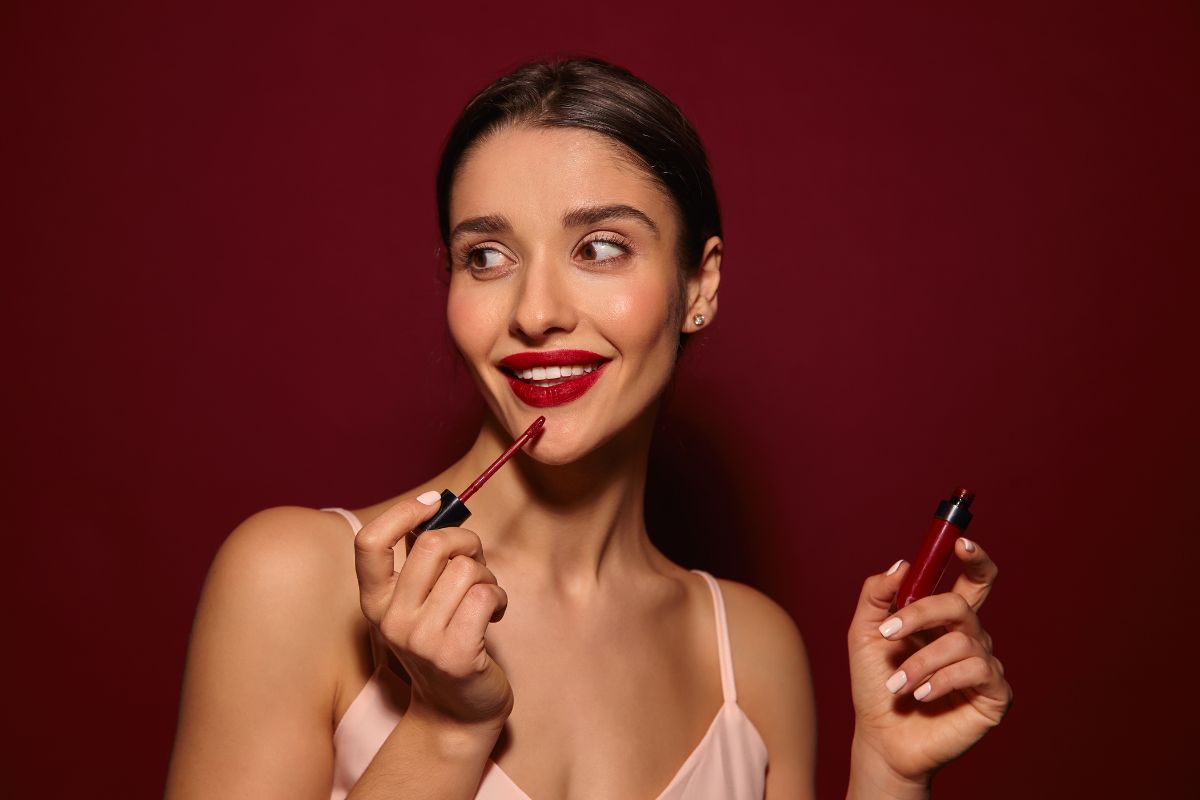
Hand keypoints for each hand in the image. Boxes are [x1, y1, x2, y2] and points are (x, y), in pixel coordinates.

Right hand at [354, 493, 512, 732]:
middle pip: (432, 545)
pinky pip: (486, 595)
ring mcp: (420, 639)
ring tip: (485, 599)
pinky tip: (494, 615)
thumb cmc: (444, 640)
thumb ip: (421, 560)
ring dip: (488, 576)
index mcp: (375, 600)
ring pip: (466, 569)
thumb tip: (436, 507)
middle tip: (476, 561)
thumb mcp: (419, 601)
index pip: (369, 542)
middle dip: (466, 541)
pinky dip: (499, 598)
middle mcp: (390, 619)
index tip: (433, 503)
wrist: (455, 710)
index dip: (403, 512)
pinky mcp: (454, 654)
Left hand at [847, 539, 1011, 786]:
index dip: (973, 557)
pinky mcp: (996, 694)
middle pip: (962, 603)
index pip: (971, 580)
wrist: (882, 737)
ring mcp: (985, 664)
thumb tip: (902, 564)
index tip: (961, 542)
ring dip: (919, 661)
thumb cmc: (875, 685)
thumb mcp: (864, 633)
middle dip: (922, 613)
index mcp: (944, 619)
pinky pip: (976, 670)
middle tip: (889, 632)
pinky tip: (921, 695)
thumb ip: (877, 594)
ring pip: (960, 641)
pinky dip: (940, 680)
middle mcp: (970, 636)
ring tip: (898, 684)